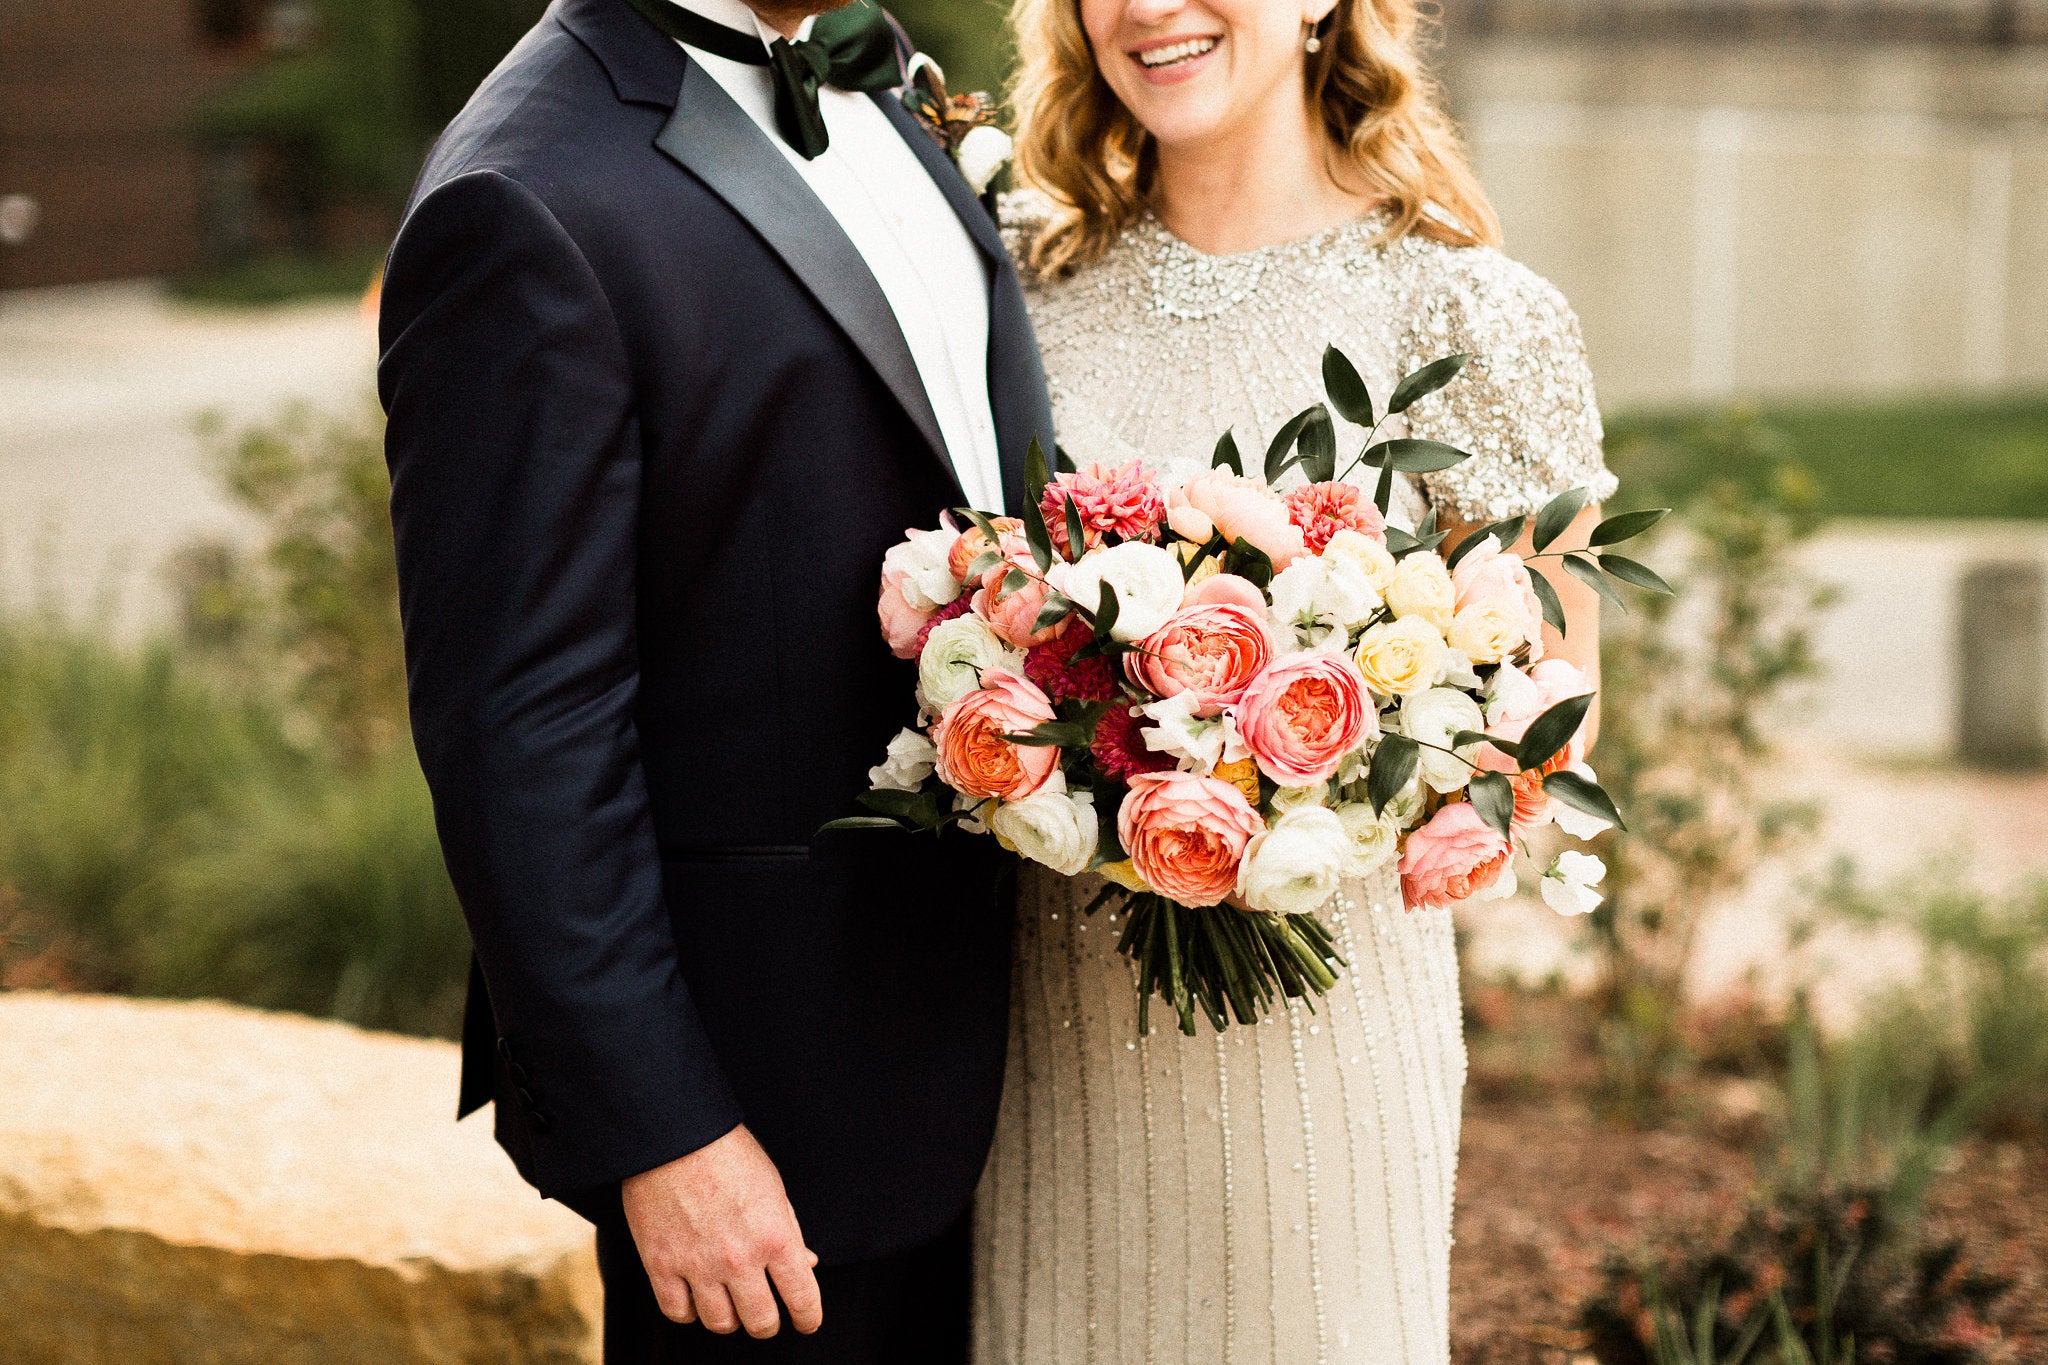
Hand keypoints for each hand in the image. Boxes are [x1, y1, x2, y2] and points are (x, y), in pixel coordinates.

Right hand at [620, 1125, 822, 1337]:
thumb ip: (790, 1232)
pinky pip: (678, 1313)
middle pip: (761, 1322)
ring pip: (720, 1324)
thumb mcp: (773, 1188)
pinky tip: (695, 1297)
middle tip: (765, 1313)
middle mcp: (740, 1259)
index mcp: (775, 1237)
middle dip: (768, 1323)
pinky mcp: (661, 1265)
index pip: (802, 1299)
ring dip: (730, 1318)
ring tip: (729, 1302)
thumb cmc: (728, 1154)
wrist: (675, 1134)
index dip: (809, 1318)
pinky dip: (689, 1312)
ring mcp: (699, 1266)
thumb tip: (807, 1264)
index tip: (807, 1322)